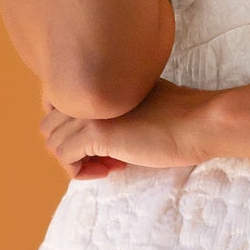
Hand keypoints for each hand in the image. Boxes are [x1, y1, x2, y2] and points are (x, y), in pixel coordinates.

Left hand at [38, 80, 208, 178]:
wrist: (200, 123)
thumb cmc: (179, 117)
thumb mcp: (136, 103)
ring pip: (53, 142)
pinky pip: (65, 157)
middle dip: (71, 147)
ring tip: (108, 165)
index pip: (55, 103)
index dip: (72, 129)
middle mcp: (86, 90)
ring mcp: (89, 111)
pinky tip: (110, 171)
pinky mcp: (96, 133)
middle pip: (49, 124)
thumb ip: (111, 108)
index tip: (98, 143)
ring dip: (76, 161)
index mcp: (95, 79)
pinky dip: (80, 171)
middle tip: (104, 158)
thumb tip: (95, 136)